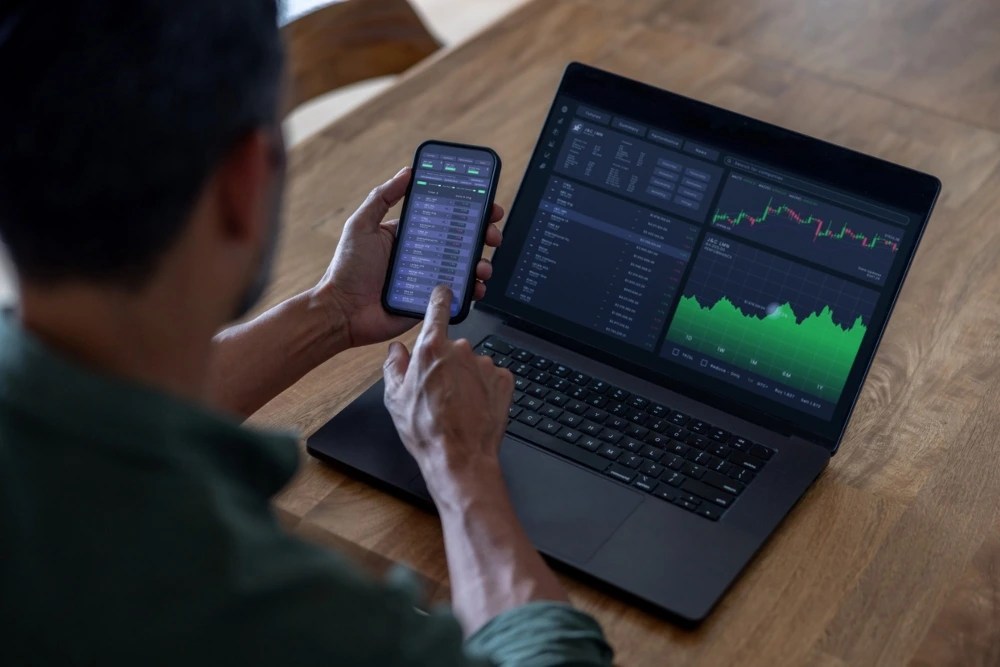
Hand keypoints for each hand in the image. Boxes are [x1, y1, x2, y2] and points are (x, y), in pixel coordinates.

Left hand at [317, 167, 503, 348]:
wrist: (342, 312)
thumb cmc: (346, 269)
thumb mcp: (361, 225)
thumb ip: (382, 197)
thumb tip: (407, 172)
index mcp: (410, 234)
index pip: (445, 216)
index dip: (468, 209)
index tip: (486, 203)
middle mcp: (424, 255)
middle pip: (463, 241)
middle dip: (484, 235)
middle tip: (492, 234)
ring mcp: (430, 278)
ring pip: (466, 267)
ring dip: (481, 263)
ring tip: (482, 266)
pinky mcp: (432, 301)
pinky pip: (459, 294)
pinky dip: (472, 290)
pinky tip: (475, 287)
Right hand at [383, 286, 513, 502]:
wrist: (460, 457)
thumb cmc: (426, 430)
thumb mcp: (394, 398)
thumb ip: (394, 366)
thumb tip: (396, 350)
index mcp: (431, 348)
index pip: (437, 307)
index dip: (440, 298)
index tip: (444, 291)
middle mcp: (461, 350)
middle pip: (453, 347)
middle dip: (447, 364)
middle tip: (439, 392)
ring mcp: (485, 364)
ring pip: (473, 365)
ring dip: (466, 379)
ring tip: (457, 406)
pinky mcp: (503, 380)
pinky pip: (492, 378)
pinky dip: (484, 389)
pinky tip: (474, 408)